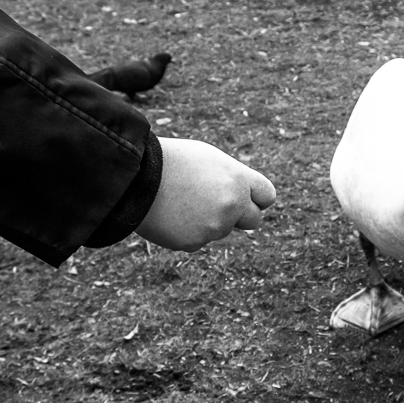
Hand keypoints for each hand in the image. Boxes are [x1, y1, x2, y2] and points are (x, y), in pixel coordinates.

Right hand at [135, 138, 275, 251]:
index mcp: (238, 179)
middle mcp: (232, 205)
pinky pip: (199, 239)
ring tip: (182, 201)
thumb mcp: (208, 159)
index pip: (267, 195)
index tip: (248, 197)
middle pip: (253, 220)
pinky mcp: (195, 243)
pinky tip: (171, 214)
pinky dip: (188, 231)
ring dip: (209, 220)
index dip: (256, 196)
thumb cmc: (171, 161)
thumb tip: (242, 197)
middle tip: (217, 204)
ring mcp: (214, 226)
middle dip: (240, 214)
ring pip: (221, 229)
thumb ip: (232, 179)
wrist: (136, 178)